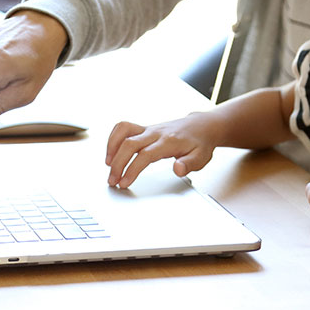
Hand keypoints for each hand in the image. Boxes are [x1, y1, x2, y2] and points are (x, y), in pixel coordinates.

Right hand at [104, 114, 219, 188]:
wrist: (200, 126)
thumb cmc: (199, 144)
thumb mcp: (201, 157)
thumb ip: (189, 164)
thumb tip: (178, 169)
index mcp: (169, 142)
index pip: (146, 155)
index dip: (132, 169)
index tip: (124, 182)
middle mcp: (156, 133)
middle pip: (130, 144)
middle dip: (118, 163)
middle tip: (112, 181)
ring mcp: (148, 129)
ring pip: (123, 131)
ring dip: (112, 147)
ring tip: (108, 165)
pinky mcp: (143, 128)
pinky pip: (123, 127)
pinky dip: (113, 138)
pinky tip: (111, 152)